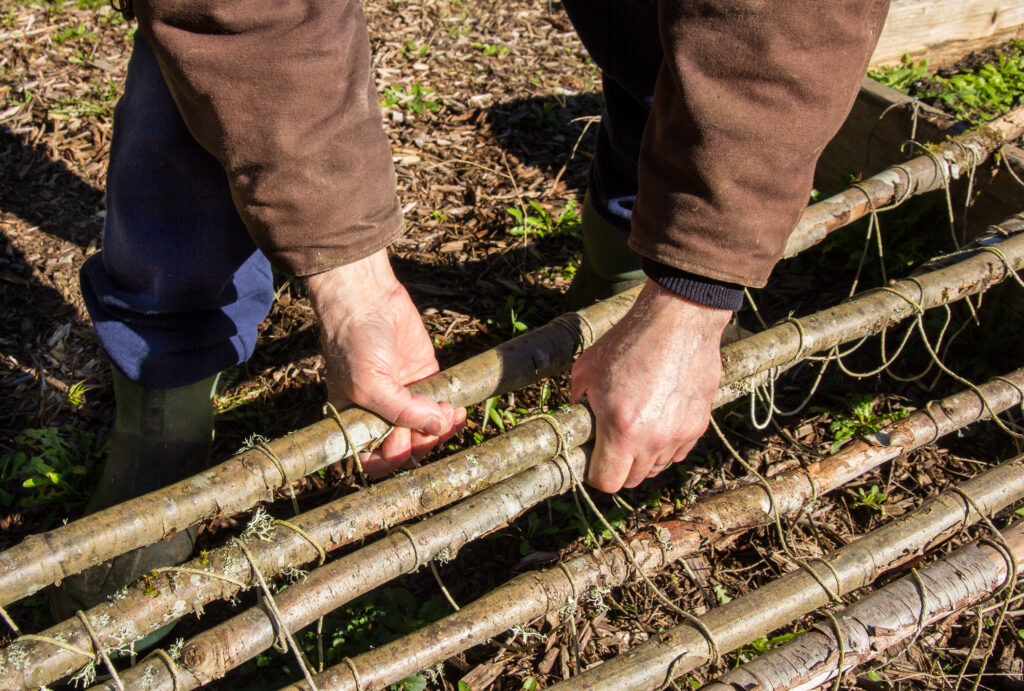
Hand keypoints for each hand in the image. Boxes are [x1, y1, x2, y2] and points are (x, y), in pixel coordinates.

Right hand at [306, 249, 464, 474]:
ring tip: (450, 416)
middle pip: (405, 446)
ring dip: (441, 430)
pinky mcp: (424, 378)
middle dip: (422, 442)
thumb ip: (401, 412)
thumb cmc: (355, 342)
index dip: (390, 460)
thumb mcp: (370, 384)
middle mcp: (379, 413)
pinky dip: (450, 413)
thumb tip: (436, 427)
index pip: (372, 457)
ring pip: (427, 429)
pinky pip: (439, 406)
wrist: (367, 299)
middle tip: (432, 426)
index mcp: (355, 419)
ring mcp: (403, 397)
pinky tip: (457, 411)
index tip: (403, 446)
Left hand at [571, 280, 730, 491]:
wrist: (679, 319)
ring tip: (635, 427)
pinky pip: (677, 451)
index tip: (592, 459)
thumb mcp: (587, 371)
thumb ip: (579, 405)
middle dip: (618, 467)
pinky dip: (665, 445)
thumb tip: (576, 425)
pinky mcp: (698, 425)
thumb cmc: (629, 341)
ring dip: (642, 457)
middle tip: (611, 444)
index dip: (595, 474)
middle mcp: (654, 438)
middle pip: (633, 480)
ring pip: (656, 467)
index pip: (607, 482)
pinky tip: (657, 420)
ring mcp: (680, 434)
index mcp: (622, 428)